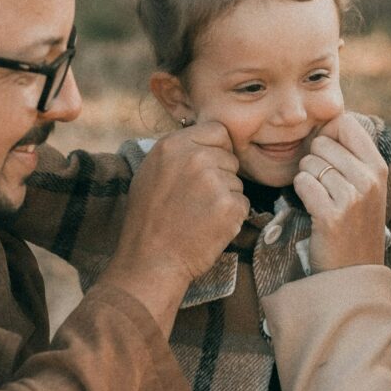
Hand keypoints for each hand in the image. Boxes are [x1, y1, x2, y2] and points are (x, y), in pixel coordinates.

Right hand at [100, 122, 245, 331]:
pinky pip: (243, 203)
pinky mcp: (230, 205)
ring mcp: (214, 180)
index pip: (217, 131)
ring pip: (237, 182)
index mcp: (173, 145)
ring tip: (199, 216)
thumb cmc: (148, 220)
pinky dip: (231, 217)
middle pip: (230, 157)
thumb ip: (178, 152)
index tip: (206, 168)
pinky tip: (209, 227)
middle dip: (221, 176)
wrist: (151, 260)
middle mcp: (195, 157)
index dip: (216, 149)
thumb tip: (202, 142)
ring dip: (225, 198)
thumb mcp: (151, 173)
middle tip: (196, 200)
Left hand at [294, 112, 388, 271]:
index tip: (326, 155)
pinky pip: (302, 183)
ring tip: (319, 198)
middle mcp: (369, 179)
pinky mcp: (331, 215)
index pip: (346, 123)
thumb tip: (333, 121)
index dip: (327, 134)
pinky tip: (311, 207)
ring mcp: (352, 197)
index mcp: (379, 167)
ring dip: (306, 178)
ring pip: (309, 163)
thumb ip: (353, 156)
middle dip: (314, 160)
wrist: (353, 274)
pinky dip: (300, 193)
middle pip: (322, 142)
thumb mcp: (367, 188)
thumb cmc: (353, 226)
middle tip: (322, 185)